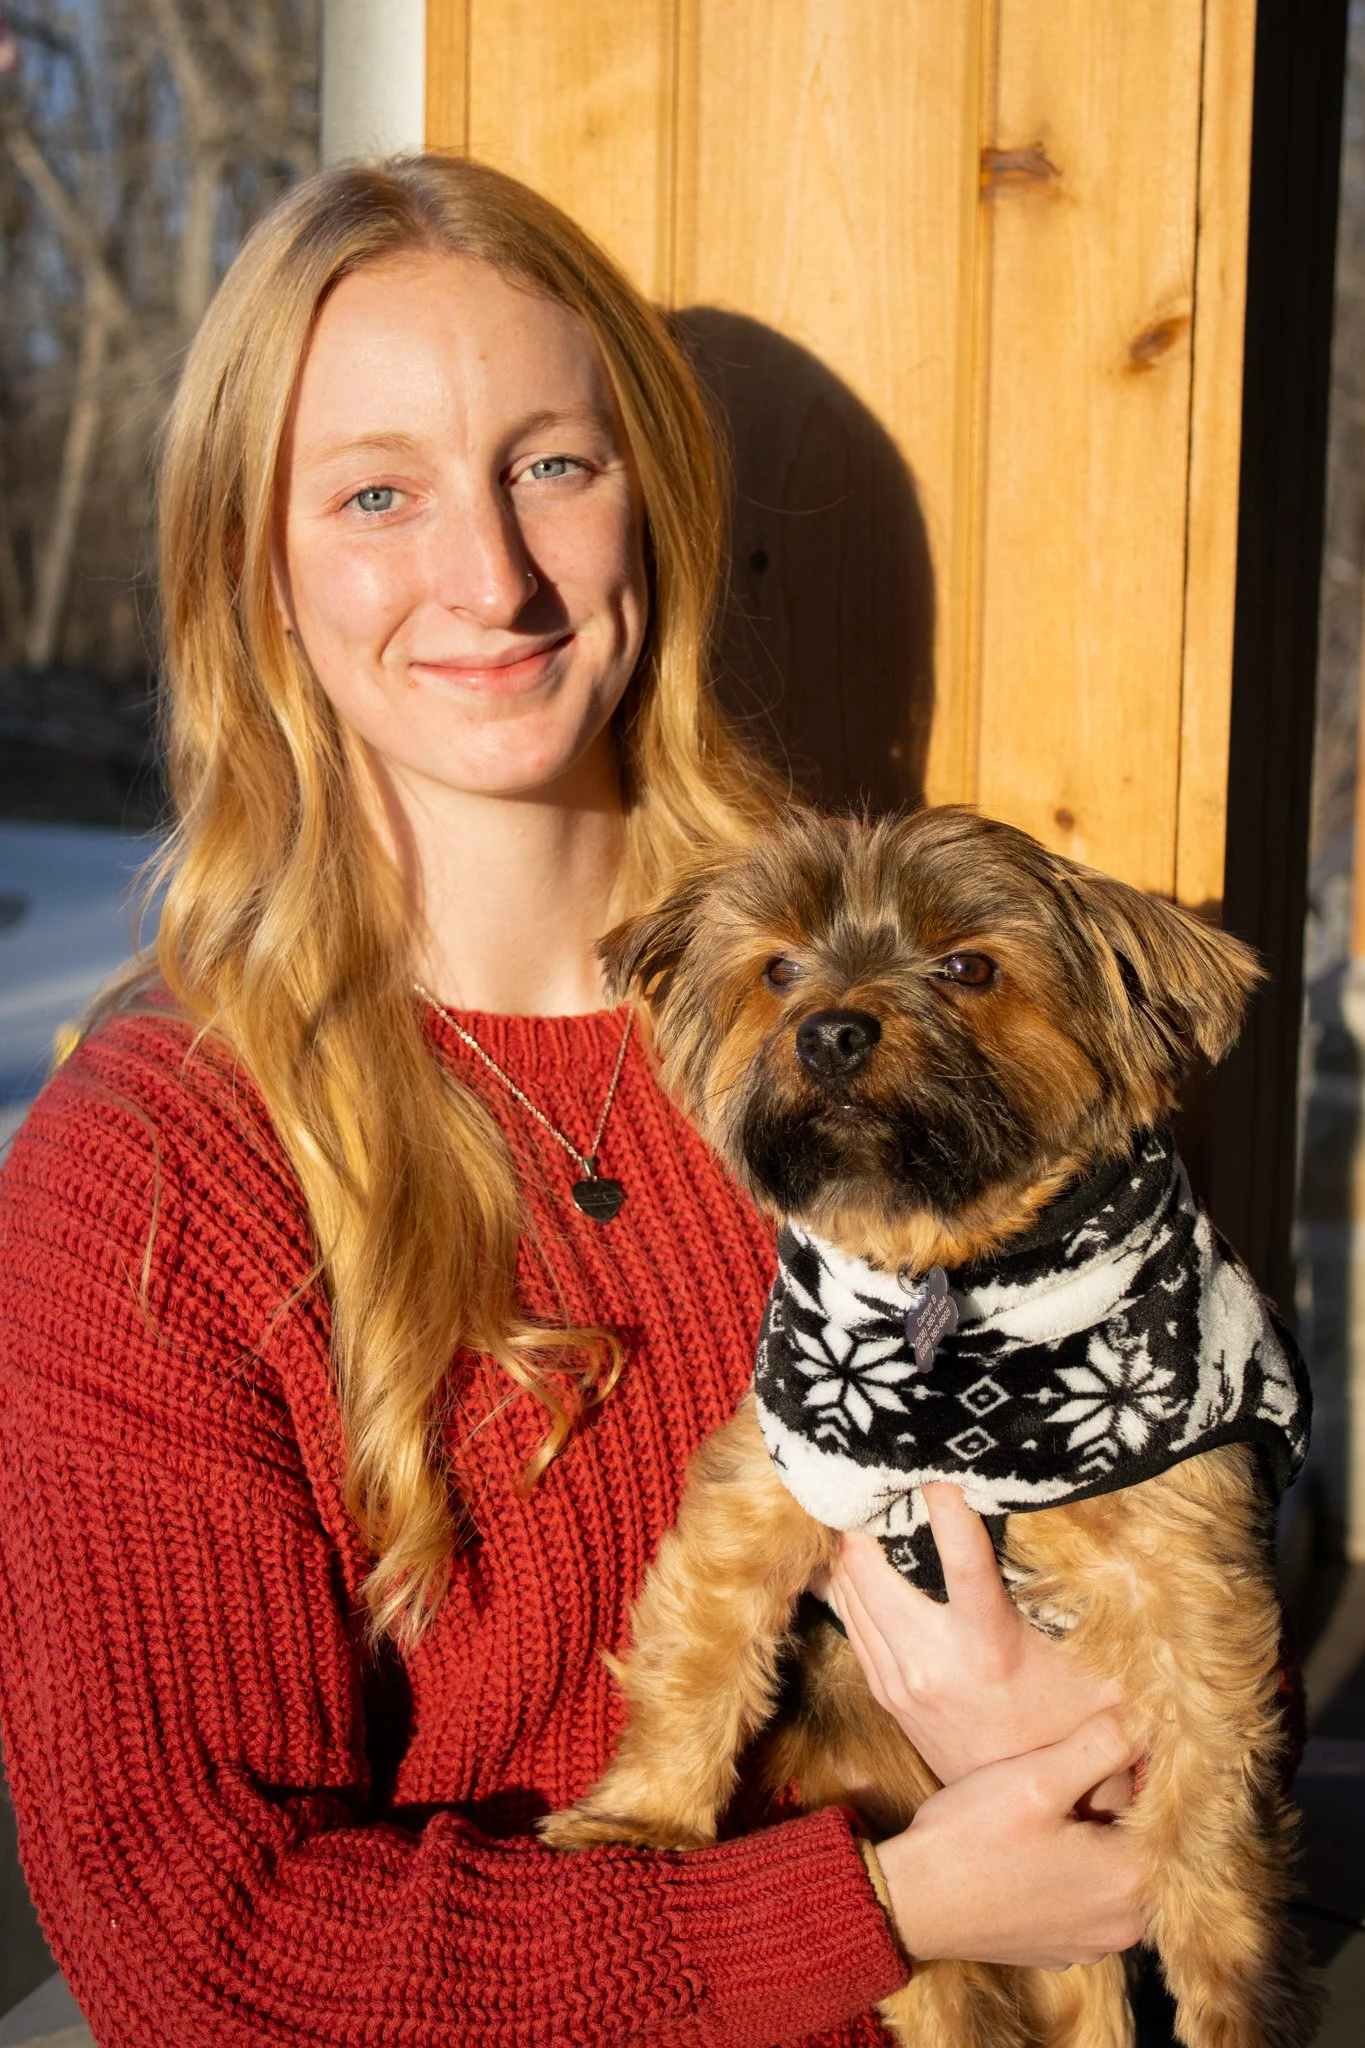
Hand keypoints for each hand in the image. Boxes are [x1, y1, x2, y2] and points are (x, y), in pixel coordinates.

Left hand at [818, 1482, 1126, 1794]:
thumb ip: (1110, 1621)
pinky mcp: (886, 1691)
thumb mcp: (1101, 1676)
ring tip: (853, 1503)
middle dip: (864, 1519)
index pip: (966, 1567)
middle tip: (869, 1476)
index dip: (948, 1516)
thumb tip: (1148, 1565)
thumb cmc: (1067, 1728)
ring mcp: (901, 1678)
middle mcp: (934, 1663)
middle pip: (872, 1571)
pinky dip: (844, 1583)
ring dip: (847, 1547)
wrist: (1020, 1815)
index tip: (937, 1473)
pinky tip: (846, 1556)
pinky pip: (849, 1621)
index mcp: (990, 1649)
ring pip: (850, 1592)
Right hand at [875, 1711, 1146, 1968]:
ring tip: (1055, 1805)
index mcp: (1129, 1880)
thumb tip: (1142, 1720)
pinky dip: (1074, 1872)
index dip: (1141, 1772)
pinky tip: (1038, 1846)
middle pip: (1140, 1847)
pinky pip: (1087, 1901)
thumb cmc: (971, 1837)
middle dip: (1116, 1806)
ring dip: (1095, 1840)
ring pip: (1114, 1875)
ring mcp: (1093, 1944)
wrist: (912, 1900)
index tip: (1114, 1743)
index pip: (1162, 1813)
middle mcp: (1124, 1924)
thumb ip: (1098, 1746)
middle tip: (1077, 1769)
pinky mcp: (1063, 1949)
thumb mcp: (1036, 1777)